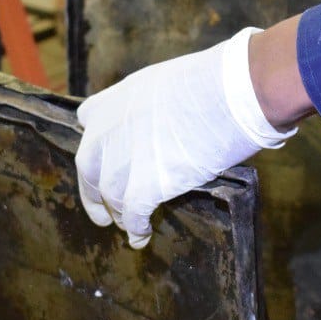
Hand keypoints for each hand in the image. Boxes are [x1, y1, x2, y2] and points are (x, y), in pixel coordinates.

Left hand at [76, 27, 296, 248]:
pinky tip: (141, 236)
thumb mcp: (166, 82)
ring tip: (130, 227)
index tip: (104, 159)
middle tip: (102, 213)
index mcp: (116, 99)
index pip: (88, 120)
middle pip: (89, 167)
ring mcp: (124, 158)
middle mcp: (110, 128)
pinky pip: (132, 214)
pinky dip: (135, 228)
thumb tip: (164, 124)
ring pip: (110, 195)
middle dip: (94, 193)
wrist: (232, 93)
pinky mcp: (145, 184)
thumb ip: (151, 106)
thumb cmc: (215, 83)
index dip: (97, 143)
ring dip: (119, 214)